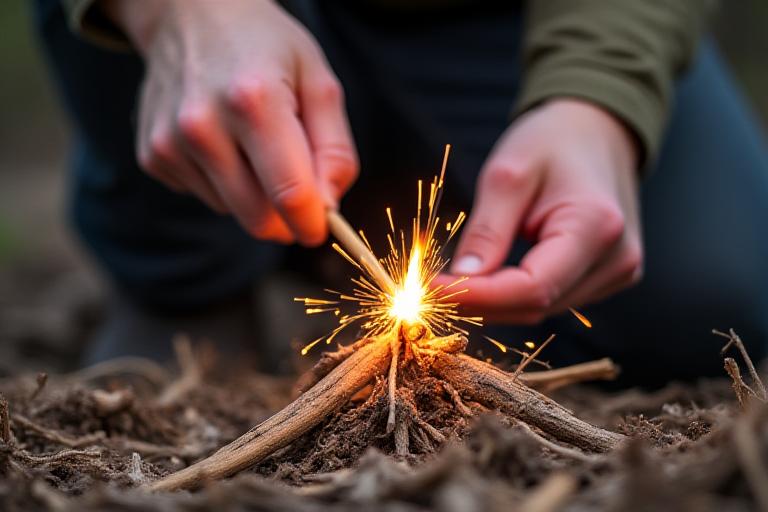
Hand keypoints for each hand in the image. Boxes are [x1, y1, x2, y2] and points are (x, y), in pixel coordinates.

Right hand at [105, 0, 357, 244]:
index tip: (322, 229)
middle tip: (296, 189)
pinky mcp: (152, 156)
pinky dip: (223, 183)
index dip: (312, 223)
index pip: (290, 194)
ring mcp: (170, 143)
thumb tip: (328, 205)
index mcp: (253, 101)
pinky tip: (222, 141)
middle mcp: (202, 125)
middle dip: (284, 217)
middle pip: (258, 218)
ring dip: (254, 195)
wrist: (192, 15)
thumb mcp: (319, 83)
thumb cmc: (267, 48)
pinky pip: (205, 197)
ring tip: (252, 143)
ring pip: (232, 211)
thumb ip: (335, 149)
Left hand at [437, 99, 642, 322]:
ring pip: (541, 309)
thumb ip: (487, 231)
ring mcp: (617, 273)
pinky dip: (513, 295)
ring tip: (454, 282)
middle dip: (479, 302)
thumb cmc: (552, 142)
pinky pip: (551, 299)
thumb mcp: (507, 174)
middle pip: (536, 305)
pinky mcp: (606, 278)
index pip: (532, 288)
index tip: (430, 288)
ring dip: (494, 302)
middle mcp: (617, 259)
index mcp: (597, 227)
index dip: (478, 296)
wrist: (595, 131)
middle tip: (430, 288)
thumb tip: (462, 281)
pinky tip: (488, 278)